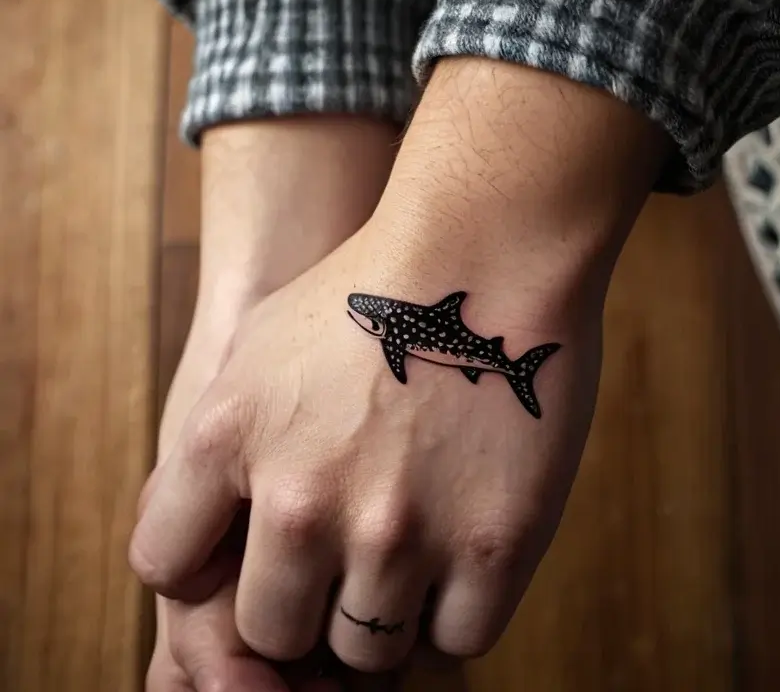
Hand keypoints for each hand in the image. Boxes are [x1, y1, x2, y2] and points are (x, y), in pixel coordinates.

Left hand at [132, 59, 667, 673]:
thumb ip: (214, 450)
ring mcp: (398, 529)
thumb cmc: (377, 291)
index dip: (211, 566)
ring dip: (385, 608)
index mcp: (225, 440)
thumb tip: (213, 543)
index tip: (254, 546)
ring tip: (416, 539)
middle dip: (306, 601)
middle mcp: (299, 499)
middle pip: (273, 632)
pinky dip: (455, 609)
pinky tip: (463, 546)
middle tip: (350, 549)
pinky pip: (455, 641)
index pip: (168, 570)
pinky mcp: (491, 545)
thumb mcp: (259, 348)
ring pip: (368, 650)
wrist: (490, 247)